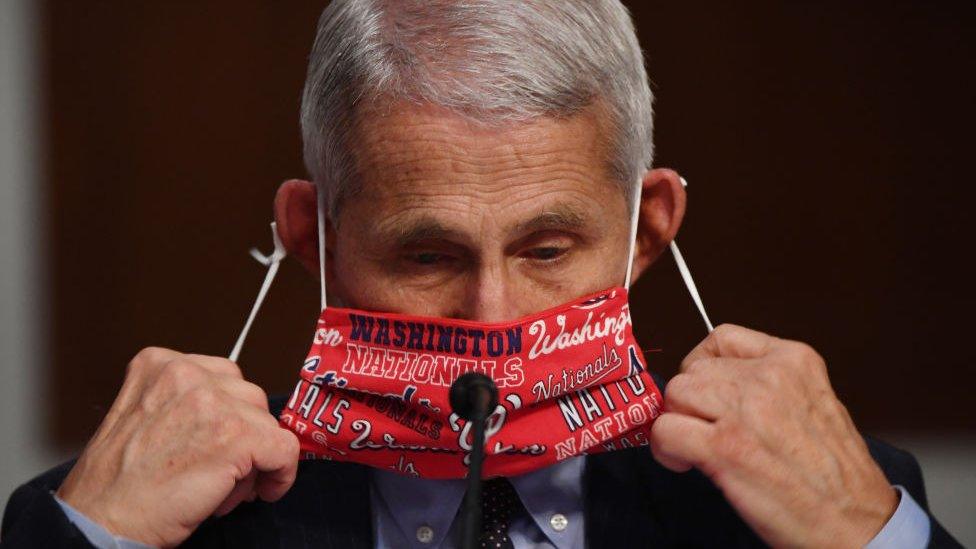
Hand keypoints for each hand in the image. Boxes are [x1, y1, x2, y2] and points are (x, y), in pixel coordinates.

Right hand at [56, 348, 299, 547]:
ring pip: (266, 423)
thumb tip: (238, 415)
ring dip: (255, 457)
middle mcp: (186, 373)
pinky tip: (263, 490)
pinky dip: (281, 473)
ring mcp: (213, 401)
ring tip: (223, 486)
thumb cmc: (118, 484)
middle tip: (222, 472)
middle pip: (248, 397)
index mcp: (159, 364)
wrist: (100, 521)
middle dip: (243, 435)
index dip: (229, 416)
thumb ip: (185, 403)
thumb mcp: (145, 417)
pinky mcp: (236, 434)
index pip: (222, 378)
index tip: (223, 443)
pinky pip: (284, 448)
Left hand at [649, 324, 897, 547]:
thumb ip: (769, 384)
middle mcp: (768, 377)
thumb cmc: (838, 476)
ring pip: (675, 394)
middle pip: (693, 370)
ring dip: (676, 422)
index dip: (703, 364)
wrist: (857, 524)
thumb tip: (717, 385)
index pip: (723, 338)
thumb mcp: (815, 402)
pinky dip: (665, 448)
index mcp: (794, 360)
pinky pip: (665, 430)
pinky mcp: (724, 447)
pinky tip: (683, 462)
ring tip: (693, 446)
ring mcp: (744, 409)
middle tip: (702, 428)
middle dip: (690, 401)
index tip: (704, 389)